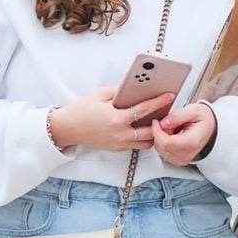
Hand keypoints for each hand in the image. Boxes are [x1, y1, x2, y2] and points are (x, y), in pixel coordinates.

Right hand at [50, 87, 175, 151]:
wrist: (67, 128)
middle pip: (150, 132)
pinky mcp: (116, 149)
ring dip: (153, 134)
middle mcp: (120, 134)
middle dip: (161, 123)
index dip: (159, 102)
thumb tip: (137, 88)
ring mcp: (118, 144)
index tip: (170, 96)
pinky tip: (143, 127)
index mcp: (116, 119)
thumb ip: (120, 92)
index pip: (144, 110)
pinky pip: (135, 145)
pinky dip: (142, 138)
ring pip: (146, 143)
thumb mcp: (101, 95)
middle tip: (167, 113)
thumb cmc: (82, 110)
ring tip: (157, 122)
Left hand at [152, 102, 216, 165]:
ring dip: (161, 139)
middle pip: (161, 147)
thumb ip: (178, 115)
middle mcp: (187, 154)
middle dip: (159, 134)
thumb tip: (163, 123)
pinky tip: (172, 136)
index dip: (157, 132)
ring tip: (172, 129)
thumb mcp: (194, 110)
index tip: (157, 122)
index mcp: (191, 142)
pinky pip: (163, 153)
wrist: (212, 129)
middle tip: (168, 123)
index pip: (166, 143)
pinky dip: (164, 144)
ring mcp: (183, 159)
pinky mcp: (179, 161)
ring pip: (160, 151)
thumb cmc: (205, 120)